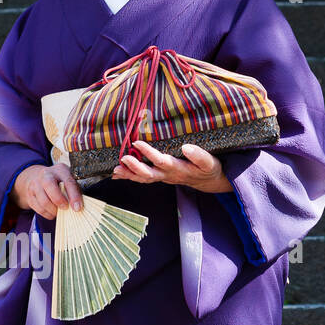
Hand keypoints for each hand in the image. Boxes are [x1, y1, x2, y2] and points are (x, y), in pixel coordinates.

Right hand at [10, 162, 84, 219]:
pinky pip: (39, 208)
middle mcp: (46, 174)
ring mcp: (35, 184)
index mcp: (60, 169)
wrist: (37, 177)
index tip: (77, 208)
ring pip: (44, 201)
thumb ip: (74, 190)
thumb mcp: (68, 180)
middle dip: (59, 200)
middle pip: (50, 187)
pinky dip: (47, 214)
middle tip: (65, 208)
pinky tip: (52, 212)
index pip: (68, 182)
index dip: (74, 196)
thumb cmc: (59, 181)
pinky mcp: (30, 195)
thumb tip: (77, 206)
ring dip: (53, 210)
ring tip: (58, 211)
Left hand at [111, 139, 233, 192]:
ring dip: (129, 175)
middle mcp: (168, 175)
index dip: (149, 153)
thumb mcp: (209, 163)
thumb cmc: (209, 169)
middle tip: (122, 159)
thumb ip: (199, 156)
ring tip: (115, 170)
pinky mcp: (160, 177)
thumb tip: (186, 147)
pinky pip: (143, 179)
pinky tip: (117, 175)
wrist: (208, 181)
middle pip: (148, 174)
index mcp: (179, 169)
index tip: (137, 143)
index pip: (162, 161)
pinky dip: (130, 177)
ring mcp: (163, 178)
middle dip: (134, 167)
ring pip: (143, 178)